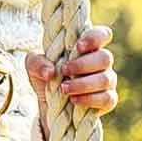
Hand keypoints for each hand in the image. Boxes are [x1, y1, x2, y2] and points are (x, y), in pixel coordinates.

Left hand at [25, 25, 117, 140]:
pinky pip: (107, 98)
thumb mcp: (33, 67)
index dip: (95, 38)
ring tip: (64, 88)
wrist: (48, 106)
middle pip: (105, 57)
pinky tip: (74, 100)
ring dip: (83, 83)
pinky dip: (90, 99)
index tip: (79, 46)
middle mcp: (101, 62)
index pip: (102, 35)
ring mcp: (107, 81)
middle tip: (64, 70)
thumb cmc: (46, 78)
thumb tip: (49, 72)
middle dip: (83, 64)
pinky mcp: (107, 100)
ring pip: (105, 79)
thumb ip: (36, 63)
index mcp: (87, 48)